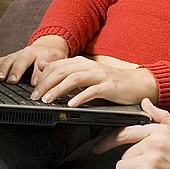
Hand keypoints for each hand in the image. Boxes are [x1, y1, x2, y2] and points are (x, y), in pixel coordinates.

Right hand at [0, 35, 67, 83]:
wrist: (50, 45)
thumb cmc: (54, 58)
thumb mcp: (60, 63)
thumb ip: (54, 69)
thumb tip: (50, 79)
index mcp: (45, 54)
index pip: (41, 63)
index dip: (38, 74)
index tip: (35, 84)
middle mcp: (30, 52)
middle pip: (22, 60)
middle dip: (17, 71)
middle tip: (12, 81)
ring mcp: (19, 54)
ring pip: (9, 60)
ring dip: (3, 69)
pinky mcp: (11, 56)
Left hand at [30, 55, 157, 105]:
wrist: (136, 84)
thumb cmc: (110, 82)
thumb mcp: (85, 75)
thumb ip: (65, 72)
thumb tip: (42, 66)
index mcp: (82, 63)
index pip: (57, 65)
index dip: (43, 76)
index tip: (33, 89)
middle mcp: (90, 66)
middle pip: (63, 71)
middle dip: (46, 84)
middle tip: (35, 97)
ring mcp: (100, 75)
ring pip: (74, 79)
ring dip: (59, 90)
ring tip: (48, 100)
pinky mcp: (110, 86)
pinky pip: (93, 91)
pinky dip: (80, 97)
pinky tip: (71, 105)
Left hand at [97, 99, 169, 168]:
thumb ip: (161, 117)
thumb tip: (145, 102)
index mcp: (160, 131)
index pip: (125, 132)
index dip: (108, 141)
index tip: (99, 147)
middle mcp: (154, 143)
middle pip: (123, 155)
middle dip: (132, 165)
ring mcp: (150, 161)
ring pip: (121, 168)